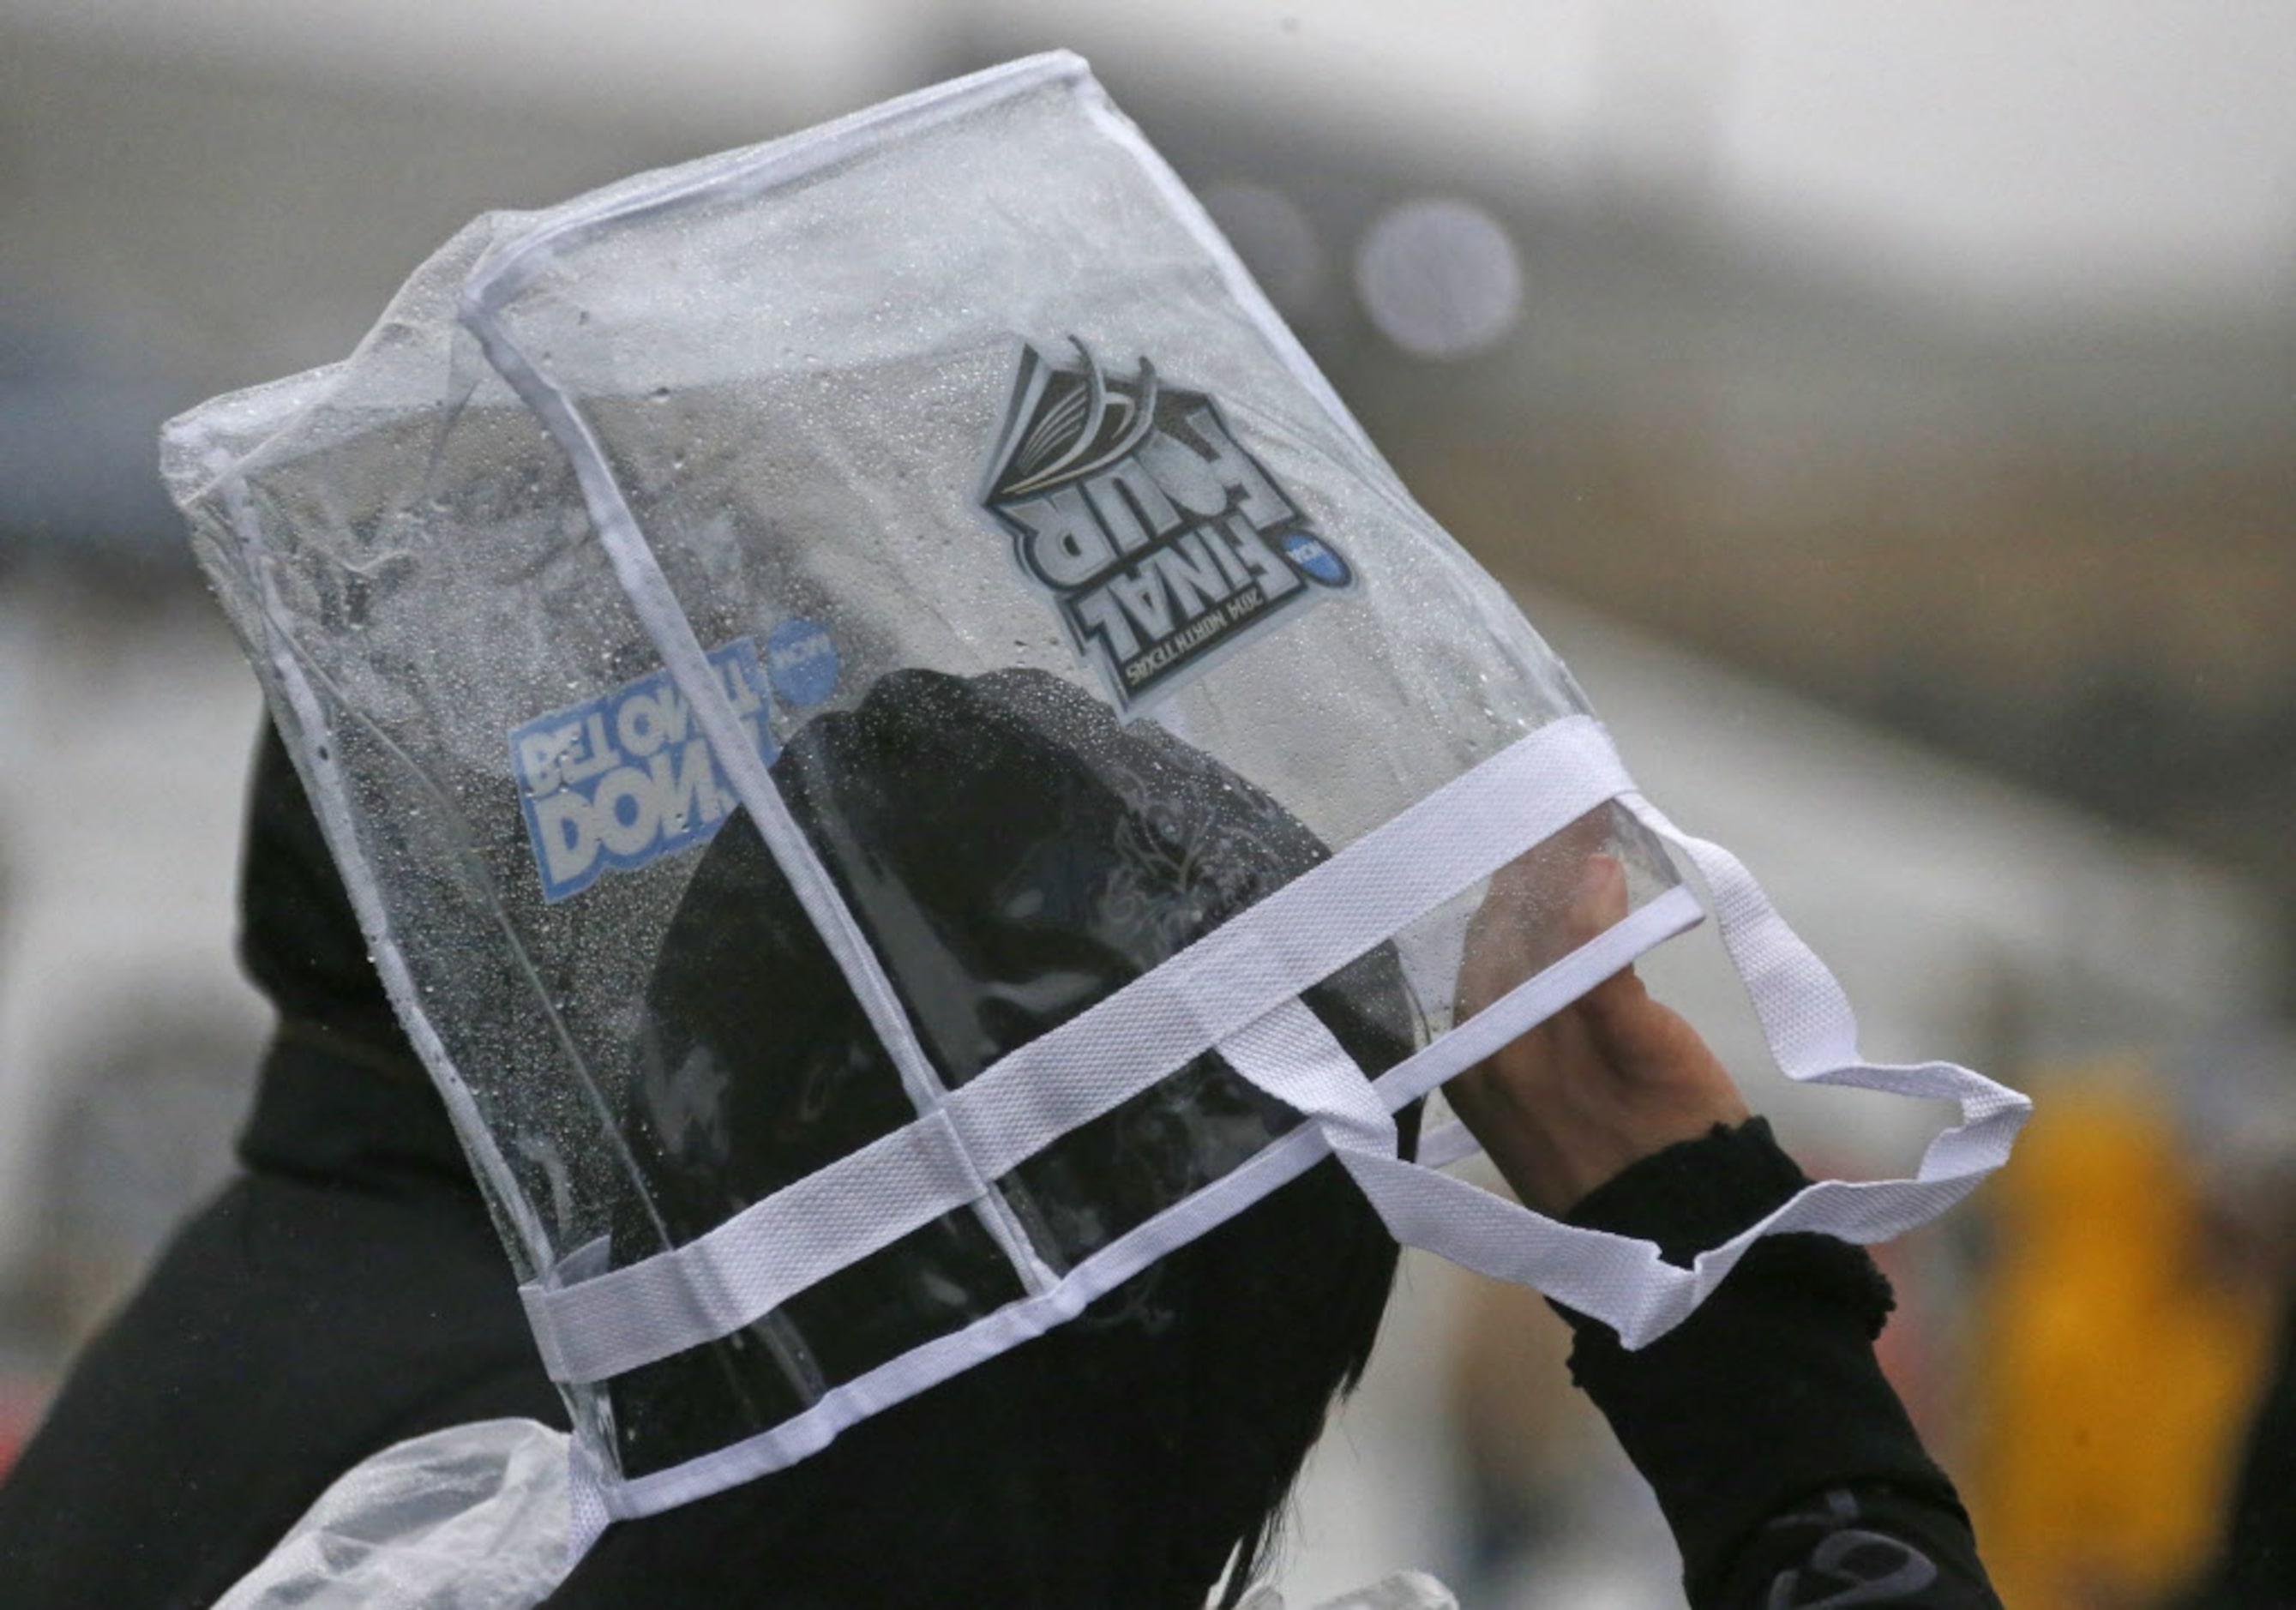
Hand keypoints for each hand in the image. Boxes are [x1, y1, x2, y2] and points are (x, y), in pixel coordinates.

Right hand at [1447, 841, 1746, 1215]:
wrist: (1673, 1228)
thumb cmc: (1610, 1161)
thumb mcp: (1545, 1094)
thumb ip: (1539, 1015)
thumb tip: (1550, 930)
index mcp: (1468, 1061)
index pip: (1476, 949)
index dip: (1504, 890)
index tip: (1529, 841)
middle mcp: (1491, 1047)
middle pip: (1502, 930)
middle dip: (1531, 866)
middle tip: (1567, 812)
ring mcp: (1548, 1042)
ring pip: (1539, 933)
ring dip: (1560, 868)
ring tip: (1586, 817)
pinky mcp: (1615, 1037)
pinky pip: (1592, 963)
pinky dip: (1595, 912)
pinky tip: (1603, 868)